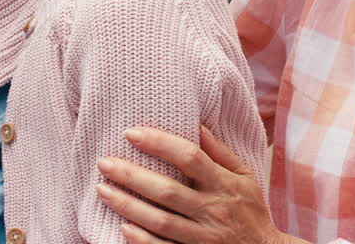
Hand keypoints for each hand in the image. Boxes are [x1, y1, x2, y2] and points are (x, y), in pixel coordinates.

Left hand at [96, 126, 305, 243]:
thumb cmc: (251, 210)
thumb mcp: (245, 176)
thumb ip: (220, 152)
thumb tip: (196, 123)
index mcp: (225, 184)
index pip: (190, 158)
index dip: (159, 143)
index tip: (131, 133)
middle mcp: (213, 210)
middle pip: (167, 190)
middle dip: (132, 176)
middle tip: (103, 162)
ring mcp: (203, 237)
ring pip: (160, 221)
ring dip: (128, 206)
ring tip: (103, 190)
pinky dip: (142, 240)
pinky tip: (122, 226)